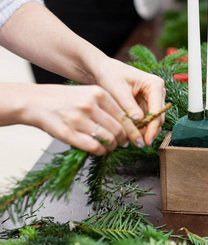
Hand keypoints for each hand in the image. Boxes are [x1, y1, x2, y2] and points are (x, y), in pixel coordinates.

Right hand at [15, 84, 129, 155]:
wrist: (34, 101)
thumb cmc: (65, 99)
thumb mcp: (87, 93)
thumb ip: (106, 106)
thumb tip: (128, 124)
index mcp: (99, 93)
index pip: (124, 115)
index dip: (133, 129)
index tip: (136, 136)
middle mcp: (90, 105)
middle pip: (119, 129)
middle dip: (124, 140)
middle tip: (124, 144)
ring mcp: (78, 119)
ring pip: (108, 138)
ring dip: (113, 147)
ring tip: (111, 147)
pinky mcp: (68, 133)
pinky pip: (94, 147)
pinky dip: (101, 151)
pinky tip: (100, 150)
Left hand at [93, 58, 165, 146]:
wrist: (105, 70)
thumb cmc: (110, 76)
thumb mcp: (118, 91)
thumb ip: (129, 106)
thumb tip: (140, 121)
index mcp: (154, 85)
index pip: (158, 110)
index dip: (153, 126)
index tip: (146, 140)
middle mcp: (158, 91)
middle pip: (159, 116)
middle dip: (150, 130)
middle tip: (138, 143)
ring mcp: (154, 98)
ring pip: (155, 119)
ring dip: (146, 130)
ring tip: (133, 139)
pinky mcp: (148, 104)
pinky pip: (148, 119)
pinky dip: (141, 126)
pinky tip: (132, 133)